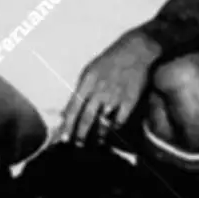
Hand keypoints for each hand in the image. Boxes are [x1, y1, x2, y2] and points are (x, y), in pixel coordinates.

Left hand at [57, 31, 159, 145]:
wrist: (135, 52)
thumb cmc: (109, 61)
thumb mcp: (89, 71)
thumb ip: (80, 90)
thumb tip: (69, 110)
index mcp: (86, 82)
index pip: (73, 107)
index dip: (67, 124)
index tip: (63, 137)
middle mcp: (99, 90)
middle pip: (86, 117)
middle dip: (80, 134)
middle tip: (77, 145)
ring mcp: (115, 96)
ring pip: (103, 122)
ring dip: (98, 134)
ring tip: (94, 143)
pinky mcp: (130, 100)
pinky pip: (120, 119)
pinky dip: (114, 128)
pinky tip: (111, 131)